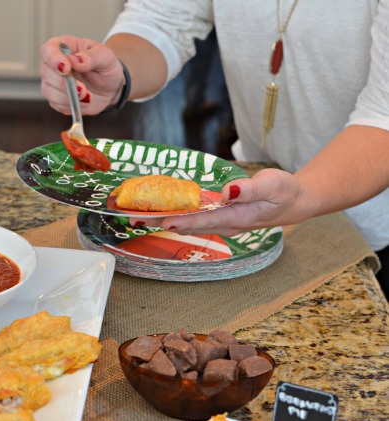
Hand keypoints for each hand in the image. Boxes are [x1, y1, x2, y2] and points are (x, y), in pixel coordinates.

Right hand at [39, 36, 124, 114]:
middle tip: (83, 90)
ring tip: (87, 97)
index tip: (66, 68)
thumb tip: (77, 61)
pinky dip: (71, 105)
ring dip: (68, 97)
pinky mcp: (56, 99)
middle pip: (46, 73)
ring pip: (48, 91)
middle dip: (64, 84)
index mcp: (64, 47)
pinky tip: (84, 102)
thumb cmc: (105, 66)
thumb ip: (92, 57)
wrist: (109, 87)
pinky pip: (56, 104)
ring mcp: (52, 82)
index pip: (49, 50)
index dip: (54, 59)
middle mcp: (53, 64)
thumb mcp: (106, 57)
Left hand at [130, 169, 306, 235]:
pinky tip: (161, 212)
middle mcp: (225, 224)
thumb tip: (227, 192)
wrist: (294, 202)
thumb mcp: (273, 185)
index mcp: (236, 217)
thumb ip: (249, 190)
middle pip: (189, 225)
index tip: (162, 220)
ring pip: (188, 224)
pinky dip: (176, 215)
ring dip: (165, 221)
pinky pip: (194, 219)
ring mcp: (221, 223)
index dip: (182, 221)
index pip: (204, 221)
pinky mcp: (219, 218)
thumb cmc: (284, 192)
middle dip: (162, 222)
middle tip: (135, 220)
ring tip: (140, 217)